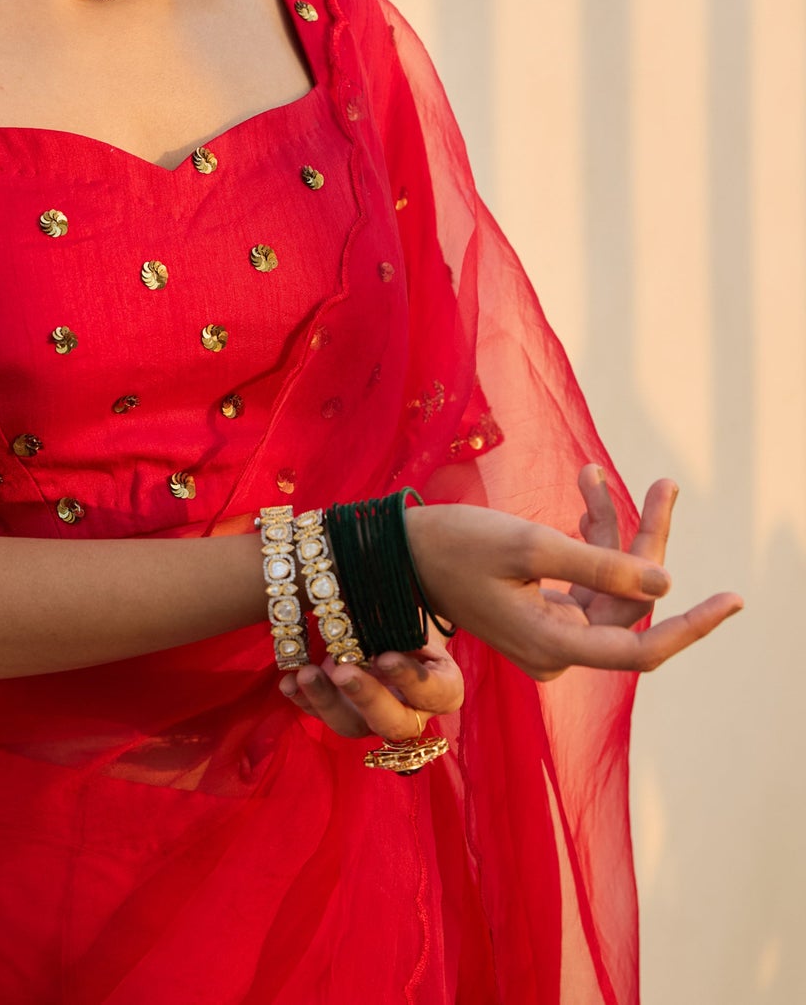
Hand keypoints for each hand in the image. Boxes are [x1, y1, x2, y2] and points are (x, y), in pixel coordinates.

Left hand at [279, 621, 461, 739]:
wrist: (393, 621)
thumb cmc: (411, 613)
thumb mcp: (413, 610)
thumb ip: (403, 615)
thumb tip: (377, 599)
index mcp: (442, 686)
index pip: (434, 692)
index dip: (411, 678)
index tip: (385, 656)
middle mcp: (411, 710)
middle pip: (393, 722)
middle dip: (366, 698)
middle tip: (343, 672)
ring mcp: (373, 717)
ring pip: (352, 726)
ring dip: (326, 701)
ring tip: (305, 675)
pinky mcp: (343, 712)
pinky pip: (321, 715)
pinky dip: (303, 700)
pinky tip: (288, 683)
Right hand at [404, 470, 743, 681]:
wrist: (392, 552)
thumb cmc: (451, 545)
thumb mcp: (527, 544)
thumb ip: (599, 565)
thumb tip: (665, 586)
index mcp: (554, 645)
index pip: (642, 646)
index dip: (691, 625)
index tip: (732, 599)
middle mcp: (557, 648)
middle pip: (627, 602)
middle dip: (644, 541)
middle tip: (664, 484)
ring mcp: (548, 632)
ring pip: (606, 585)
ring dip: (611, 530)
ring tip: (595, 475)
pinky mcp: (537, 611)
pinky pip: (581, 580)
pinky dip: (588, 539)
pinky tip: (583, 496)